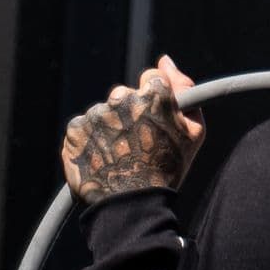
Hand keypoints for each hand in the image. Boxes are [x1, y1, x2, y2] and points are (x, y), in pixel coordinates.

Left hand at [62, 54, 204, 204]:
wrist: (131, 209)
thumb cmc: (168, 171)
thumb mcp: (193, 132)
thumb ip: (184, 88)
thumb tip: (166, 60)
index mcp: (153, 92)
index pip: (152, 79)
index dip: (154, 102)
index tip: (152, 122)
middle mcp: (122, 97)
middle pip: (125, 95)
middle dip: (130, 113)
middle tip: (136, 144)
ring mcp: (97, 113)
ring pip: (105, 113)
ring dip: (109, 128)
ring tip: (117, 157)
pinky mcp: (75, 129)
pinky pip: (84, 127)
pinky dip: (90, 140)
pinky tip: (101, 160)